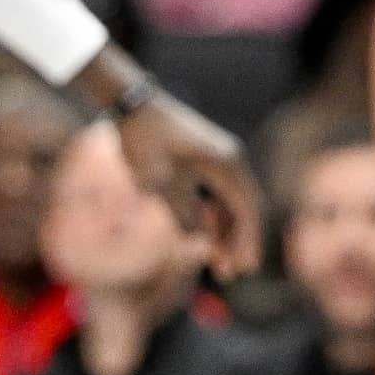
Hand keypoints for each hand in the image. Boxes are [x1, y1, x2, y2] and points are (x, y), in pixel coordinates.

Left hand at [109, 75, 264, 279]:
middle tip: (230, 273)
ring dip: (224, 230)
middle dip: (237, 242)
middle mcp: (230, 159)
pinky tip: (205, 234)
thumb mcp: (158, 183)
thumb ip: (183, 214)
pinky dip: (213, 214)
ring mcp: (219, 156)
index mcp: (225, 165)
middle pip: (243, 209)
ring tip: (216, 261)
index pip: (246, 211)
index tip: (243, 269)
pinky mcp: (205, 157)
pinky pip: (217, 192)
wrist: (128, 101)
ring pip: (230, 202)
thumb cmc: (142, 140)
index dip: (245, 243)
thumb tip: (202, 243)